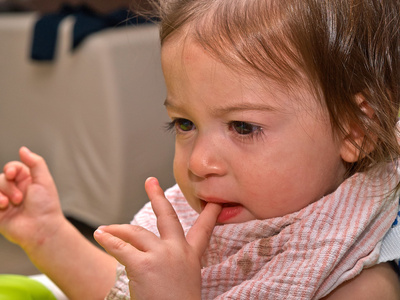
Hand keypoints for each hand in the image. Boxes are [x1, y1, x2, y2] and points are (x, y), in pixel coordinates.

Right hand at [0, 147, 63, 250]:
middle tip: (20, 199)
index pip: (12, 168)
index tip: (11, 174)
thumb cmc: (46, 206)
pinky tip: (2, 207)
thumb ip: (35, 163)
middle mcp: (15, 190)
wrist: (42, 229)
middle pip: (1, 179)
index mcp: (27, 181)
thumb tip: (23, 149)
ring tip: (8, 204)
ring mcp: (5, 202)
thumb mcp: (44, 181)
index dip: (10, 169)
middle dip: (8, 187)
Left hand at [94, 177, 220, 299]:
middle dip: (157, 196)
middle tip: (150, 181)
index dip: (209, 215)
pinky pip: (121, 249)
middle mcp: (178, 251)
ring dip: (118, 230)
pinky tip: (100, 235)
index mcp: (190, 257)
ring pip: (136, 232)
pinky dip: (108, 241)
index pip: (203, 231)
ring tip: (105, 229)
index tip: (214, 202)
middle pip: (166, 216)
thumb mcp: (184, 280)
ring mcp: (161, 256)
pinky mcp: (144, 265)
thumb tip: (153, 254)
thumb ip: (174, 263)